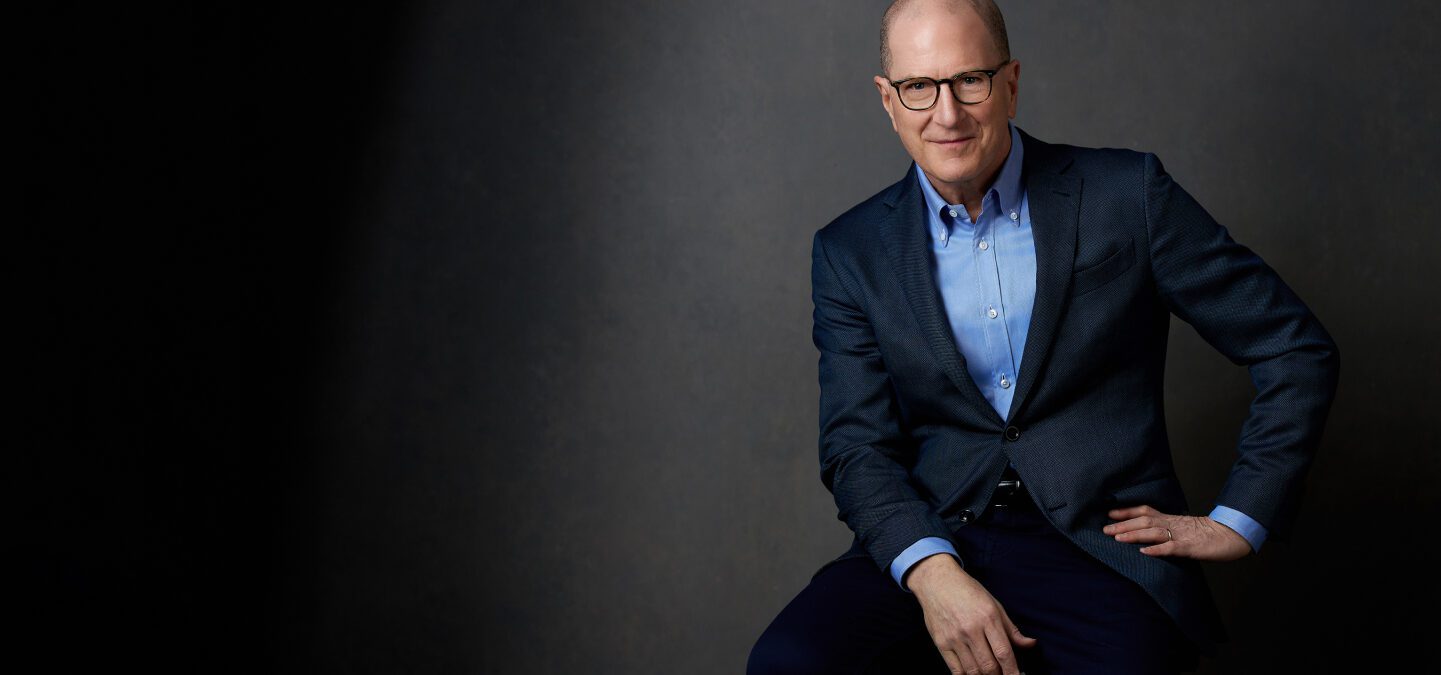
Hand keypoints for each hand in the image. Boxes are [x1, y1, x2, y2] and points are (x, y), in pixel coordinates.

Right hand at [907, 555, 1037, 674]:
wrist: (936, 581)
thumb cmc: (967, 591)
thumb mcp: (994, 604)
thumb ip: (1011, 629)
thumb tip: (1030, 644)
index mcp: (988, 618)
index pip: (1004, 653)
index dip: (1013, 671)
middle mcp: (971, 629)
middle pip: (989, 665)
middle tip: (1002, 674)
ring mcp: (954, 638)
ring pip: (973, 671)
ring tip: (989, 673)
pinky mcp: (941, 643)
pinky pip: (955, 670)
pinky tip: (973, 673)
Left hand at [1104, 505, 1250, 560]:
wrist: (1230, 535)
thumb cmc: (1206, 533)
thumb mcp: (1183, 528)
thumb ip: (1167, 529)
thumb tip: (1148, 535)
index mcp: (1171, 519)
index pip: (1145, 511)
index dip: (1126, 512)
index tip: (1109, 514)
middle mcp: (1172, 524)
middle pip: (1144, 521)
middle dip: (1123, 525)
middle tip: (1104, 529)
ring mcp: (1181, 535)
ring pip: (1154, 532)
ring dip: (1134, 535)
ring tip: (1117, 538)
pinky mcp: (1190, 547)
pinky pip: (1171, 548)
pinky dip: (1156, 550)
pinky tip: (1144, 552)